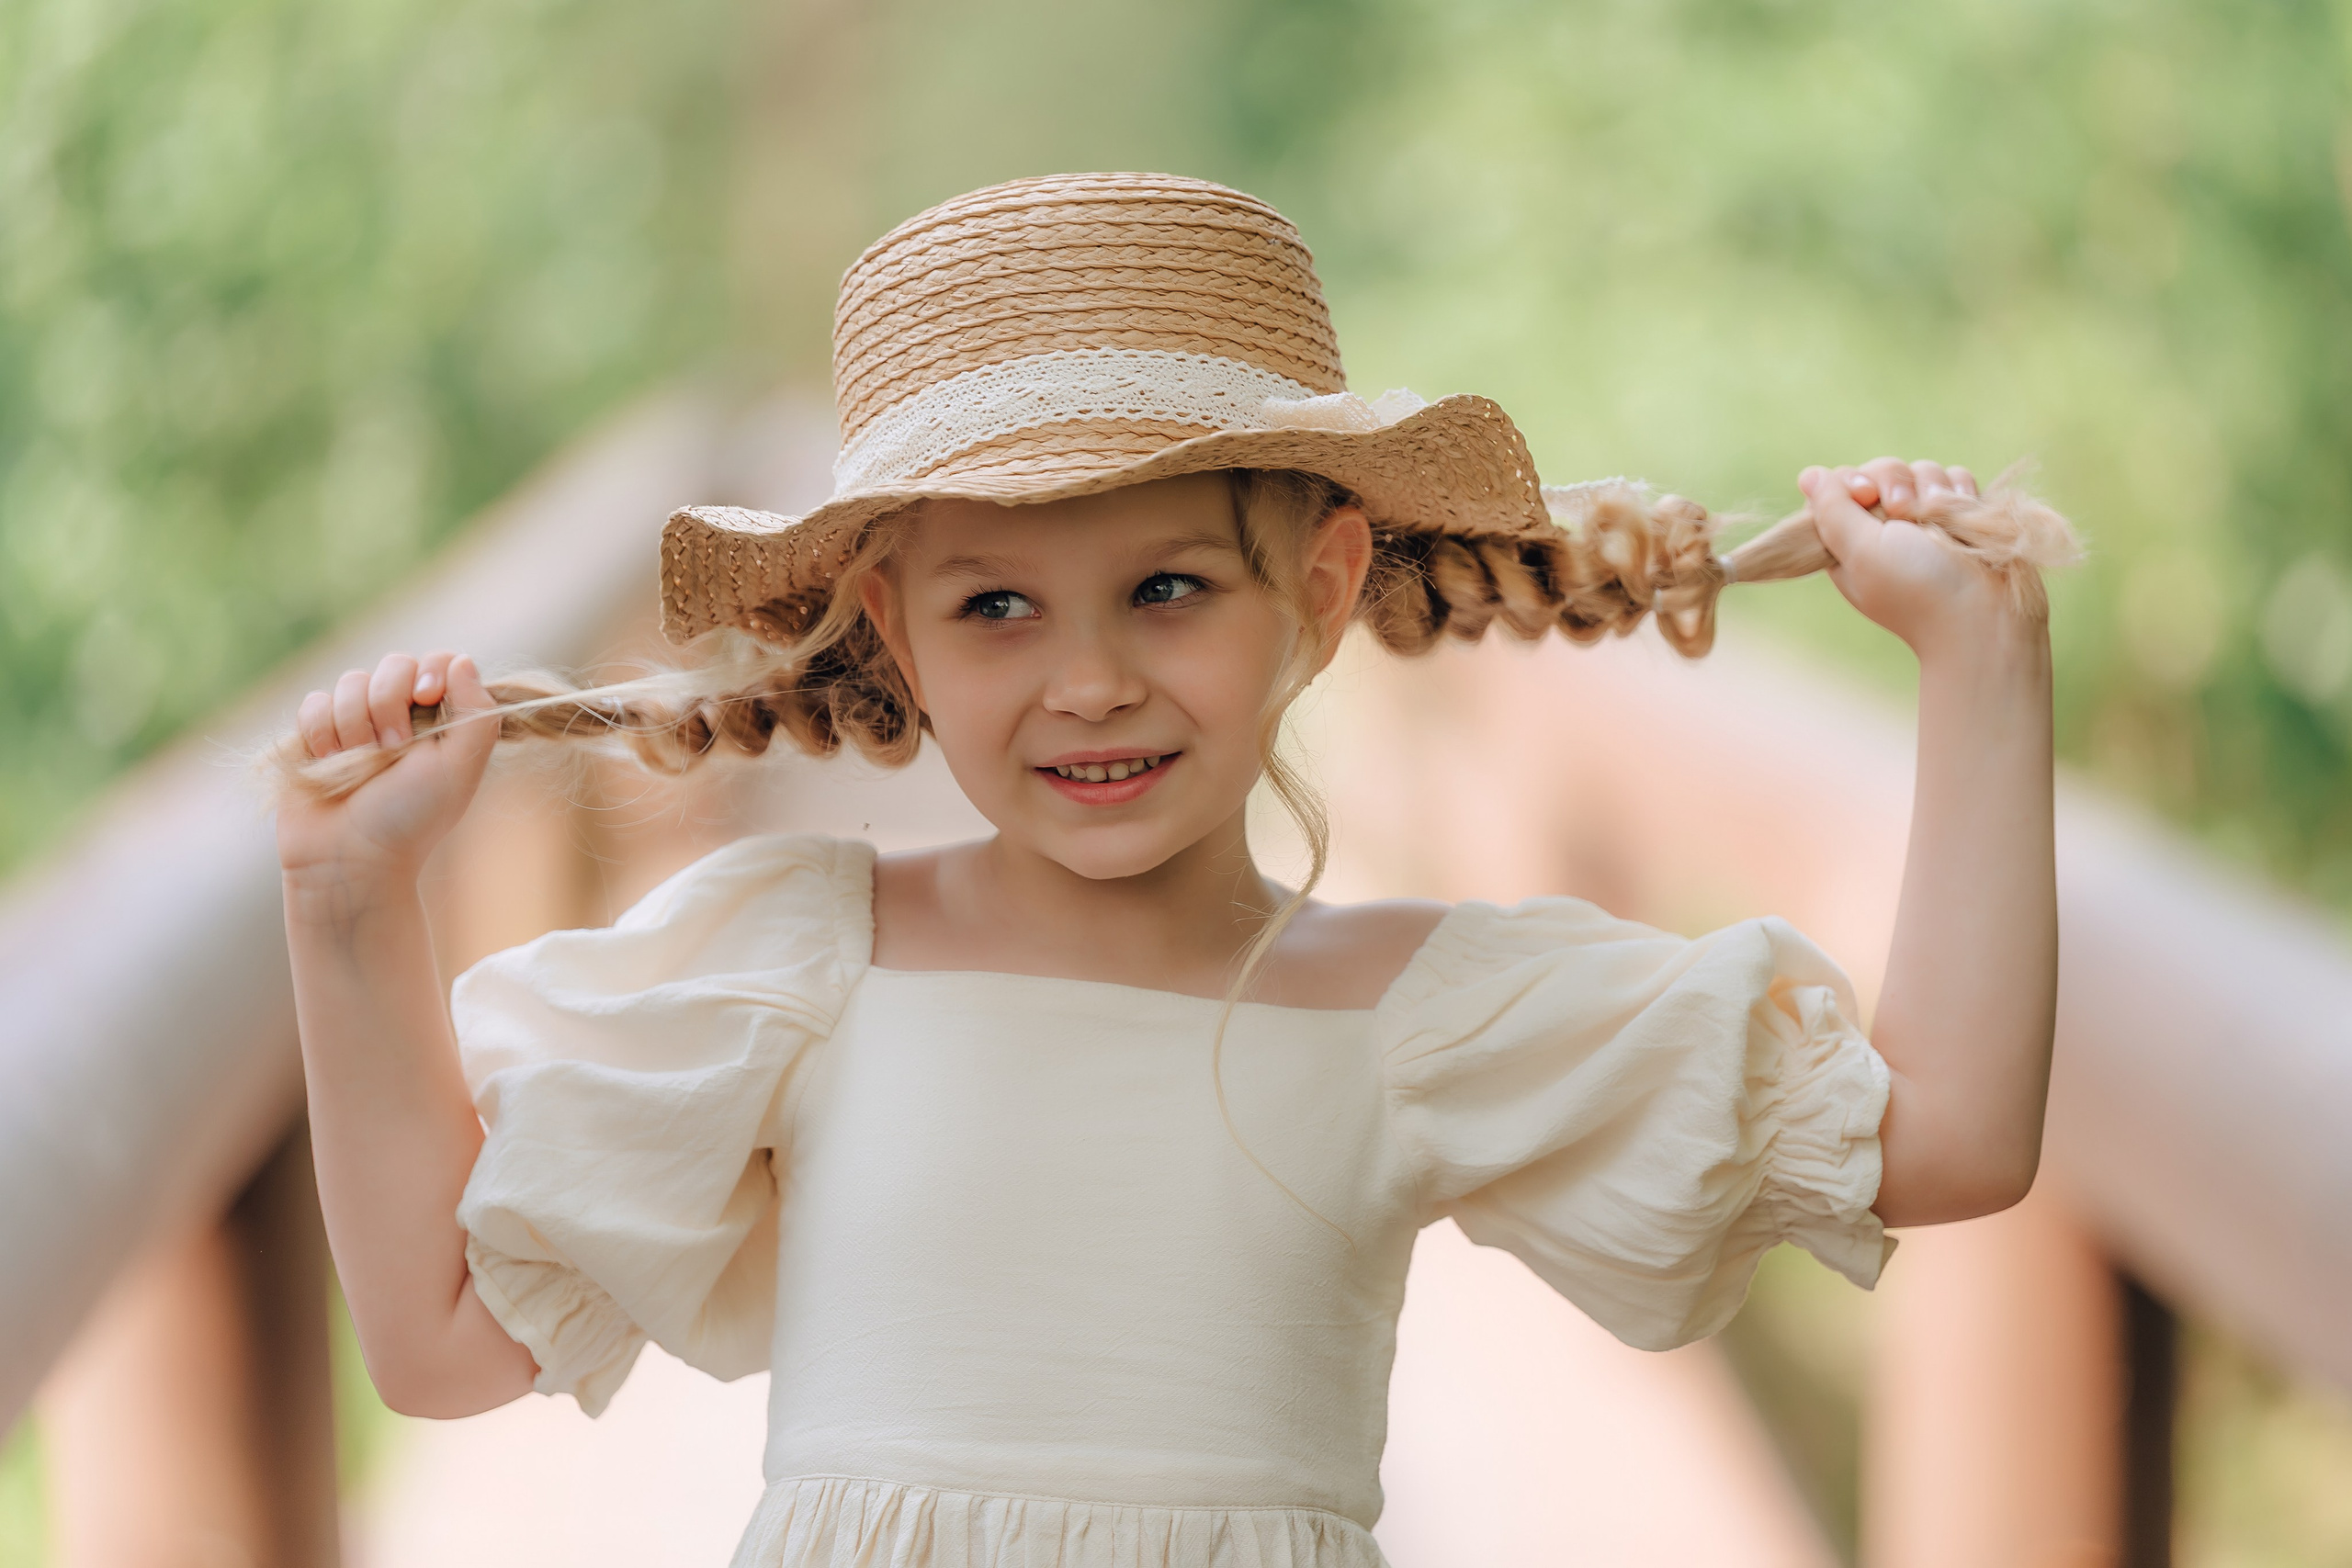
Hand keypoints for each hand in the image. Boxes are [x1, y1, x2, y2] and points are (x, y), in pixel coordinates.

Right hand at [276, 651, 499, 889]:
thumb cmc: (412, 818)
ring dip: (355, 724)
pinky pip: (314, 702)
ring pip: (351, 681)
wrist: (351, 857)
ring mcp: (358, 722)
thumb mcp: (459, 768)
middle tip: (393, 749)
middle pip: (395, 664)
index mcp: (442, 720)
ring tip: (362, 766)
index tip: (427, 696)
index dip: (433, 670)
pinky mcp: (317, 733)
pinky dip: (322, 732)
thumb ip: (476, 713)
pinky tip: (329, 763)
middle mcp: (402, 716)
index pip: (441, 661)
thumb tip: (462, 661)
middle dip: (390, 704)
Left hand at [1798, 457, 2019, 655]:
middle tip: (1904, 512)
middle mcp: (1886, 530)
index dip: (1852, 482)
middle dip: (1895, 484)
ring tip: (1940, 518)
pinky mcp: (1960, 515)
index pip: (1839, 486)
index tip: (1865, 494)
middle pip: (1881, 471)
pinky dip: (1959, 492)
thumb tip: (1809, 476)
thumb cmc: (1918, 586)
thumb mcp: (1861, 550)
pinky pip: (1954, 479)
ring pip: (1920, 471)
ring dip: (1932, 489)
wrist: (1985, 612)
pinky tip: (1963, 515)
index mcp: (1851, 542)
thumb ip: (1832, 510)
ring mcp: (1926, 521)